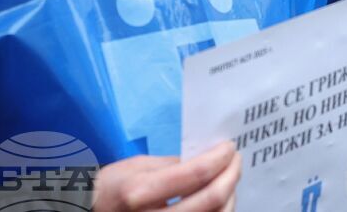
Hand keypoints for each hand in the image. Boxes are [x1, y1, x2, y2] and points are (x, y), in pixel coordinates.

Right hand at [93, 141, 240, 211]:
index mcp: (141, 192)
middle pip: (211, 200)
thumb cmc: (110, 188)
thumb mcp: (136, 166)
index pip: (196, 174)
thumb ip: (172, 164)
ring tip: (230, 179)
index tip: (230, 146)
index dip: (220, 158)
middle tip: (236, 161)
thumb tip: (205, 161)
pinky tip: (220, 199)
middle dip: (232, 176)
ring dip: (230, 196)